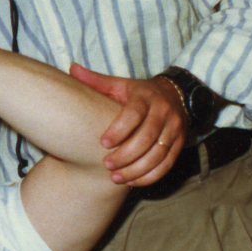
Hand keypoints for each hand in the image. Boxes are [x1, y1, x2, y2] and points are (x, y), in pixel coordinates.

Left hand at [69, 64, 188, 185]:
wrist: (176, 94)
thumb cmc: (140, 93)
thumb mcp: (121, 84)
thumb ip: (96, 81)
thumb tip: (71, 68)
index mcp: (146, 97)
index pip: (135, 114)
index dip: (120, 130)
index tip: (103, 143)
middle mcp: (164, 113)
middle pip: (147, 138)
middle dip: (126, 155)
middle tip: (107, 165)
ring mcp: (174, 129)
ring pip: (158, 154)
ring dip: (137, 170)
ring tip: (115, 177)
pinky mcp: (180, 144)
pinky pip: (167, 164)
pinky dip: (150, 176)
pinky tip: (132, 182)